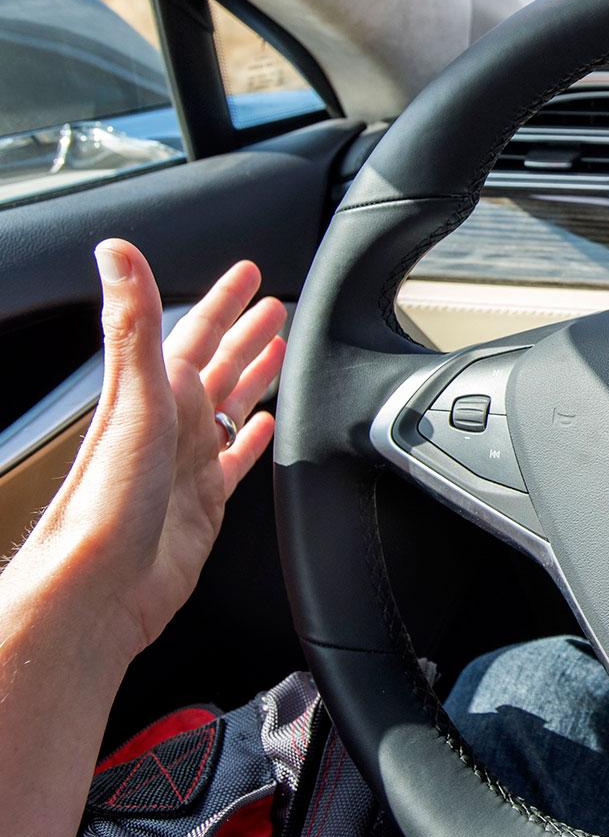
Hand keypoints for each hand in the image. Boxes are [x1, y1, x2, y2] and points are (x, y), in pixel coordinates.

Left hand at [20, 240, 285, 656]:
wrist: (101, 585)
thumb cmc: (109, 500)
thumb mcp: (131, 397)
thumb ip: (132, 322)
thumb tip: (116, 252)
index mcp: (158, 392)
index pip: (197, 331)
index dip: (225, 300)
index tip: (249, 274)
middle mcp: (172, 423)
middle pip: (219, 365)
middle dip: (246, 333)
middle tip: (276, 306)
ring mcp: (188, 463)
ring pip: (230, 407)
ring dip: (253, 378)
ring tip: (278, 353)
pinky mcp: (204, 504)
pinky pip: (236, 460)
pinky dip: (252, 439)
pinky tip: (263, 429)